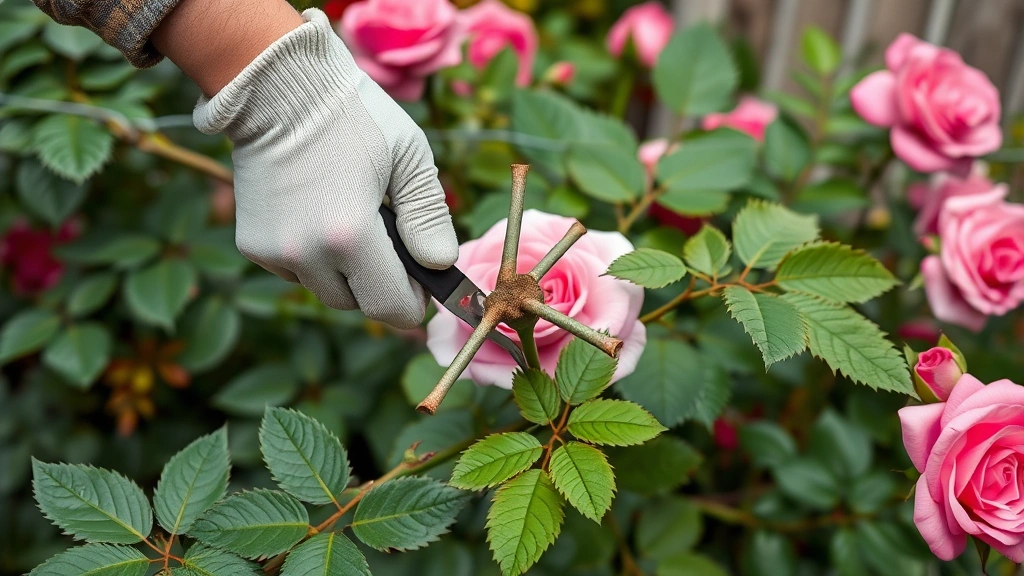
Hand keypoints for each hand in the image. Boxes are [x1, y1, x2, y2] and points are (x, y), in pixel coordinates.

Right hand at [174, 9, 458, 327]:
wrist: (277, 87)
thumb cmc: (354, 116)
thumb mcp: (409, 158)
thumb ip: (429, 218)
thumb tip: (441, 265)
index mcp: (350, 235)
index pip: (390, 307)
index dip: (413, 303)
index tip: (423, 283)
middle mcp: (307, 253)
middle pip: (356, 303)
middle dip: (378, 282)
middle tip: (389, 241)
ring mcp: (274, 252)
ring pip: (324, 290)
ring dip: (344, 272)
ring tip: (350, 219)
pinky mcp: (252, 244)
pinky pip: (296, 271)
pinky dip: (312, 257)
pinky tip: (317, 214)